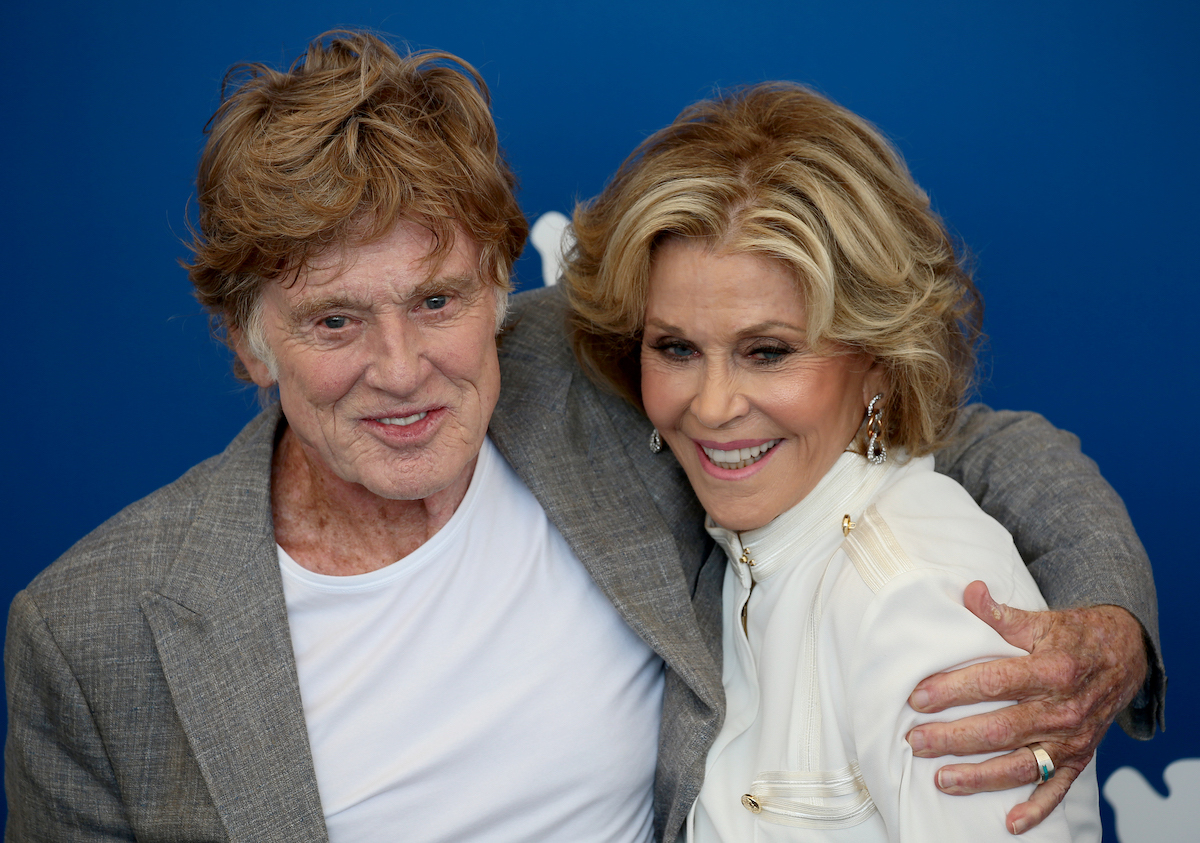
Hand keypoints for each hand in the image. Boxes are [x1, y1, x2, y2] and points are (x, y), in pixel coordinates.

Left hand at [904, 580, 1147, 834]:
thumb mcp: (1040, 619)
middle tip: (916, 741)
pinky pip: (1058, 789)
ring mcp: (1072, 738)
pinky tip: (1010, 822)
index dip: (954, 690)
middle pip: (1001, 729)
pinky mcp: (1080, 758)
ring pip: (1022, 764)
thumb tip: (969, 591)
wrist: (1124, 655)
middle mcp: (1064, 709)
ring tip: (941, 779)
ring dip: (980, 776)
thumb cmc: (1073, 636)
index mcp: (1052, 670)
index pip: (995, 682)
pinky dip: (1037, 808)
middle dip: (954, 738)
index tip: (918, 698)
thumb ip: (1000, 614)